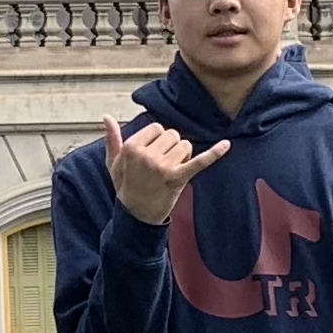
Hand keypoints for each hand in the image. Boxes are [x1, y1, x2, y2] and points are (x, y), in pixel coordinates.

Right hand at [101, 115, 230, 226]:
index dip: (157, 141)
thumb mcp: (113, 163)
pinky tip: (226, 144)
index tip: (151, 155)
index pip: (157, 128)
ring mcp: (162, 167)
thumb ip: (112, 139)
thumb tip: (106, 117)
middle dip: (170, 148)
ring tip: (170, 171)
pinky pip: (199, 161)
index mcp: (131, 147)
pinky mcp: (178, 178)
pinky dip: (214, 153)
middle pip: (172, 135)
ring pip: (185, 146)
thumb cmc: (126, 186)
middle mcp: (146, 155)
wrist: (136, 215)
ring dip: (182, 156)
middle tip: (160, 166)